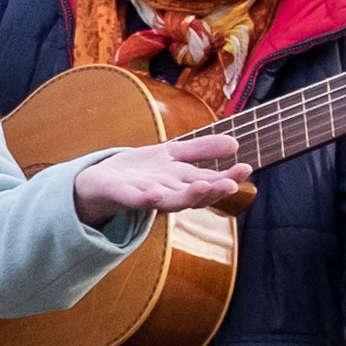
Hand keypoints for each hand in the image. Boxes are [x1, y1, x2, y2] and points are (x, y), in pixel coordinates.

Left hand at [72, 131, 248, 223]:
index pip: (209, 181)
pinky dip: (145, 199)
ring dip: (187, 196)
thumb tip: (235, 144)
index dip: (228, 177)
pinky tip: (154, 194)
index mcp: (181, 183)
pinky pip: (136, 200)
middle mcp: (168, 192)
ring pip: (170, 200)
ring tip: (203, 187)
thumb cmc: (140, 171)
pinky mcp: (123, 196)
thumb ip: (201, 150)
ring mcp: (146, 196)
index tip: (246, 168)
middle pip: (194, 194)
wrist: (98, 182)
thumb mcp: (172, 155)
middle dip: (213, 190)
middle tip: (232, 185)